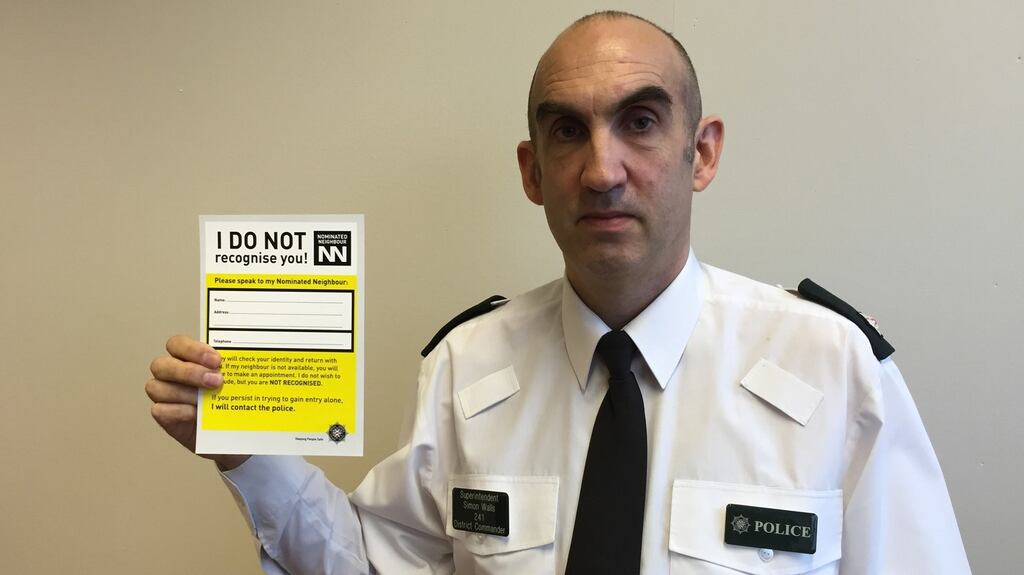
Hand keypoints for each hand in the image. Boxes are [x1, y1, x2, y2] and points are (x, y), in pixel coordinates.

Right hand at [146, 335, 249, 470]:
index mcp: (184, 357)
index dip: (194, 350)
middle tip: (216, 381)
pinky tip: (195, 413)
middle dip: (189, 372)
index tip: (217, 360)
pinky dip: (178, 410)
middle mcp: (169, 373)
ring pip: (156, 387)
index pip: (177, 344)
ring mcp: (163, 394)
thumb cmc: (225, 398)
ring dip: (184, 392)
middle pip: (162, 365)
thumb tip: (240, 361)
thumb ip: (228, 368)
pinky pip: (159, 410)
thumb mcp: (230, 380)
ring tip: (207, 399)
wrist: (226, 429)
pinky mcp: (163, 415)